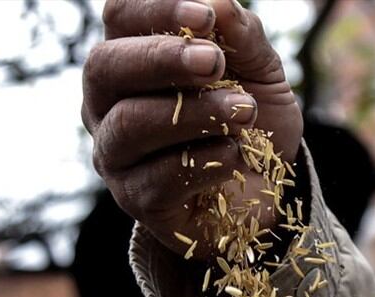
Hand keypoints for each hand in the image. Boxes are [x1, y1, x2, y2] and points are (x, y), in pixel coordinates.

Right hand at [82, 0, 302, 254]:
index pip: (120, 16)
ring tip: (243, 111)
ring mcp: (116, 154)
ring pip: (129, 124)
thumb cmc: (252, 120)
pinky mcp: (138, 199)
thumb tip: (221, 3)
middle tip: (214, 62)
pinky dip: (204, 161)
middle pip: (104, 66)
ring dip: (193, 113)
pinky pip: (158, 178)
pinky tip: (235, 155)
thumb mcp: (261, 73)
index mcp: (132, 56)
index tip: (205, 16)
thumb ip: (244, 39)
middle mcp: (108, 102)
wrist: (270, 189)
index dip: (156, 9)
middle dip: (161, 60)